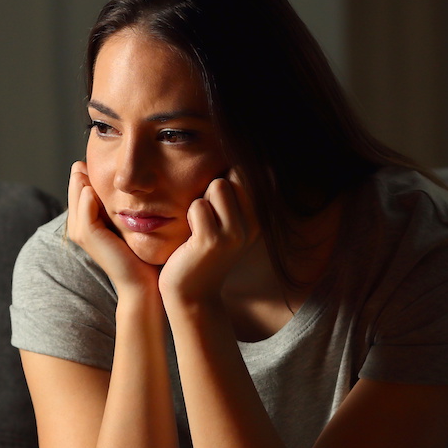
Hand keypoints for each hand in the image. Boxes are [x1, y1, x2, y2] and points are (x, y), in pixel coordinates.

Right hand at [65, 162, 159, 297]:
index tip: (101, 155)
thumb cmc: (143, 254)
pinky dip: (86, 197)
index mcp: (91, 222)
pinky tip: (92, 185)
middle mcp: (82, 227)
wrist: (145, 282)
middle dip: (80, 173)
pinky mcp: (90, 237)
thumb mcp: (133, 223)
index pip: (83, 189)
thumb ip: (128, 205)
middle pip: (76, 190)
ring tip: (84, 164)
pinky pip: (84, 210)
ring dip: (79, 181)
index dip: (88, 173)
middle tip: (87, 156)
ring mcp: (83, 232)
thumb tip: (136, 180)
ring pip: (77, 197)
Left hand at [159, 169, 258, 310]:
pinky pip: (198, 205)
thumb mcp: (222, 221)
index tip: (216, 205)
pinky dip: (189, 216)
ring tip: (198, 227)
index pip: (247, 173)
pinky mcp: (213, 241)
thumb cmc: (199, 250)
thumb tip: (236, 153)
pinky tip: (191, 237)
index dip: (228, 177)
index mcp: (258, 218)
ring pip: (217, 185)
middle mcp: (253, 225)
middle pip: (230, 177)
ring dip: (199, 202)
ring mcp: (235, 233)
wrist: (190, 293)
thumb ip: (230, 193)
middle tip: (204, 220)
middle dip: (210, 191)